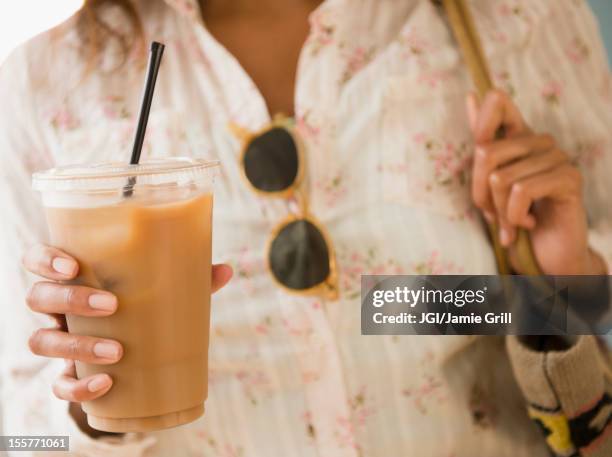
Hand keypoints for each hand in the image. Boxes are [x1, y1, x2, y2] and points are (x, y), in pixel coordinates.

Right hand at [22, 244, 232, 403]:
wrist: (135, 353)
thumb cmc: (144, 306)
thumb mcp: (163, 289)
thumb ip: (190, 278)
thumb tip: (226, 270)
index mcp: (74, 277)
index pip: (38, 259)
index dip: (45, 259)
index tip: (73, 265)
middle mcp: (57, 308)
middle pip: (38, 297)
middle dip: (69, 299)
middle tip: (112, 305)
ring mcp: (59, 341)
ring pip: (41, 341)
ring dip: (76, 346)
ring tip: (118, 351)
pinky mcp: (68, 375)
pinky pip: (58, 386)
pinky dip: (78, 388)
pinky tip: (106, 384)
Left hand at [467, 90, 605, 274]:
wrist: (546, 255)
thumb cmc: (515, 218)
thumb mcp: (490, 185)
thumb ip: (483, 145)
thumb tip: (470, 94)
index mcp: (518, 138)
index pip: (497, 102)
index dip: (479, 121)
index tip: (479, 147)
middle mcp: (539, 141)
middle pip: (485, 153)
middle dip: (480, 193)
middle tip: (492, 214)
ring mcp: (558, 157)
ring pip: (501, 178)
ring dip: (499, 211)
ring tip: (512, 222)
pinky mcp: (569, 178)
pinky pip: (521, 191)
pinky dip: (514, 216)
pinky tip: (527, 223)